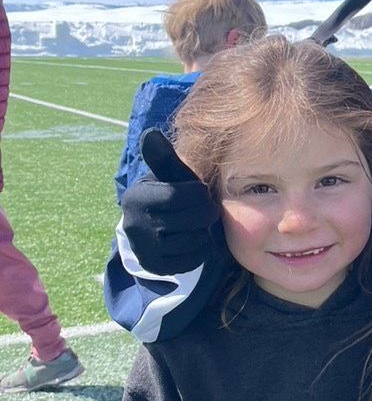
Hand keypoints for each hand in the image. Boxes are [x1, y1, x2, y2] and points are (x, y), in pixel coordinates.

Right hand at [121, 129, 222, 274]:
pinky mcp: (156, 267)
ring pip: (196, 240)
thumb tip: (150, 133)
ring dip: (204, 231)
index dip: (199, 193)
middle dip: (206, 211)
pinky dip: (200, 249)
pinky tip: (193, 239)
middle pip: (194, 219)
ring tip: (196, 223)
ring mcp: (144, 249)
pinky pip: (194, 259)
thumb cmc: (169, 192)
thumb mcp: (167, 175)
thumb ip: (163, 156)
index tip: (198, 190)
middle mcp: (135, 225)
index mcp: (137, 198)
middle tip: (204, 208)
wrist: (153, 226)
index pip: (180, 195)